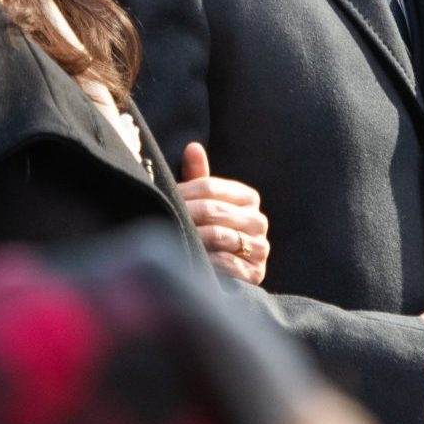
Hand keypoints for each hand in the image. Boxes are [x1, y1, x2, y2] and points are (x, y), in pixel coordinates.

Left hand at [177, 143, 268, 284]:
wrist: (225, 276)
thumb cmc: (209, 232)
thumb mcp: (204, 204)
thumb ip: (199, 177)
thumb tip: (193, 147)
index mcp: (248, 198)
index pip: (210, 187)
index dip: (183, 193)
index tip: (164, 199)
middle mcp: (259, 221)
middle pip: (213, 210)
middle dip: (185, 215)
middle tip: (163, 220)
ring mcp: (260, 248)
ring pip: (219, 235)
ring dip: (192, 238)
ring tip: (172, 240)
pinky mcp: (255, 273)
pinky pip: (226, 262)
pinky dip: (205, 261)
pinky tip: (191, 260)